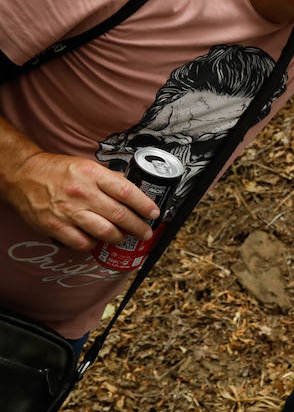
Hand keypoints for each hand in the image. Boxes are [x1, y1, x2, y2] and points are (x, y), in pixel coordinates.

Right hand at [0, 152, 158, 250]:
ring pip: (104, 232)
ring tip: (123, 237)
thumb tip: (133, 192)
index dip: (144, 205)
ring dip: (119, 238)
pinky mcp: (55, 226)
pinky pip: (82, 243)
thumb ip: (109, 179)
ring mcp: (68, 211)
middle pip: (120, 215)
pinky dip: (93, 244)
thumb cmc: (57, 171)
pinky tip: (96, 240)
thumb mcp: (86, 166)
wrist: (22, 175)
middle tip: (145, 232)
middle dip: (138, 227)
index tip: (154, 213)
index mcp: (92, 175)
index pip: (126, 191)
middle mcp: (82, 193)